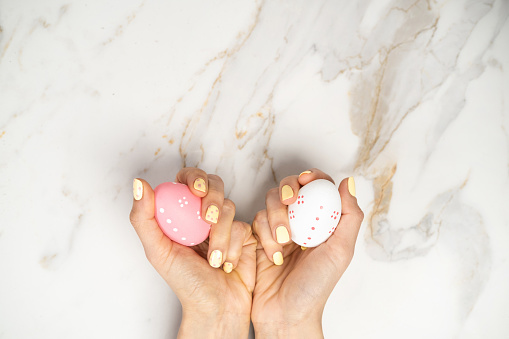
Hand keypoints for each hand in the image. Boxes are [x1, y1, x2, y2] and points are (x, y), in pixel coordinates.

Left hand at [129, 168, 256, 338]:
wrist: (218, 307)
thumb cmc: (186, 283)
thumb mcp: (158, 251)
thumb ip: (144, 218)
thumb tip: (138, 184)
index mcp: (181, 213)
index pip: (187, 180)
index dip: (194, 178)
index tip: (196, 190)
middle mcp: (203, 215)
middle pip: (213, 185)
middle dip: (213, 200)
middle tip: (208, 220)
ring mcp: (225, 223)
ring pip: (229, 207)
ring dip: (220, 236)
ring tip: (214, 260)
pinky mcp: (245, 233)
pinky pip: (242, 226)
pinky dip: (233, 247)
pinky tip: (227, 263)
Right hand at [251, 169, 363, 337]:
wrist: (285, 314)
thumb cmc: (315, 287)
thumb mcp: (340, 251)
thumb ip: (349, 216)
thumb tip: (348, 182)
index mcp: (323, 222)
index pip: (318, 188)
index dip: (312, 177)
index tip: (306, 179)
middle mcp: (302, 222)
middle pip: (291, 188)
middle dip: (287, 191)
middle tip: (288, 202)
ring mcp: (280, 228)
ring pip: (270, 201)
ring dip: (275, 218)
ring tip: (282, 244)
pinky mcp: (260, 237)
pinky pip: (257, 220)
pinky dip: (264, 234)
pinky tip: (273, 255)